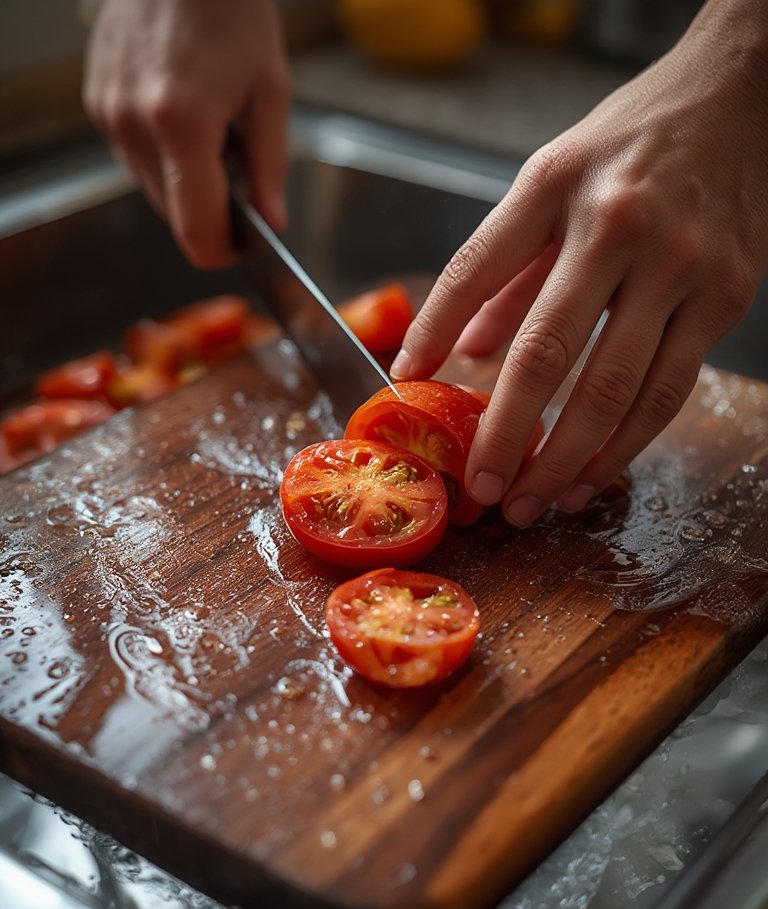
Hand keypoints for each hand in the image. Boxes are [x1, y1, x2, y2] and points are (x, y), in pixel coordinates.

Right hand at [84, 0, 290, 267]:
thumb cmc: (231, 11)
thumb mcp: (271, 90)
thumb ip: (270, 166)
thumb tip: (272, 222)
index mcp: (183, 124)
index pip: (195, 231)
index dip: (221, 251)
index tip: (242, 246)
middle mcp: (135, 124)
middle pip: (173, 217)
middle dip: (208, 212)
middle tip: (238, 178)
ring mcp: (110, 114)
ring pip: (152, 191)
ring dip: (185, 183)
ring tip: (212, 135)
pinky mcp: (98, 103)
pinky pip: (134, 159)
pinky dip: (162, 156)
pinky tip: (183, 118)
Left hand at [392, 0, 767, 525]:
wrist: (740, 99)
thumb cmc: (630, 143)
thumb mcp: (550, 180)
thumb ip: (503, 268)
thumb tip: (462, 354)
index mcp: (555, 187)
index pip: (474, 269)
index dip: (432, 331)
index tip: (404, 387)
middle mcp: (618, 227)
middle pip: (547, 352)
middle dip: (506, 434)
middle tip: (480, 490)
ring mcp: (680, 265)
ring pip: (615, 389)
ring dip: (565, 460)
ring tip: (530, 503)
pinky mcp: (726, 297)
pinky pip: (668, 391)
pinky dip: (624, 446)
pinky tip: (588, 479)